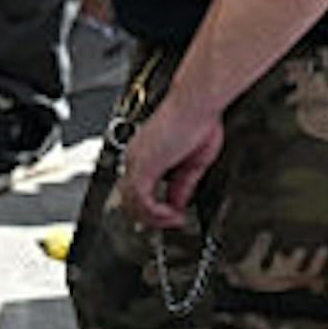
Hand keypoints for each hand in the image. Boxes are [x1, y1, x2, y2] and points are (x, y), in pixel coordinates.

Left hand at [119, 94, 222, 229]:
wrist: (198, 104)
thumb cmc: (198, 122)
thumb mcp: (192, 163)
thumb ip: (182, 186)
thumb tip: (178, 205)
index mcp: (144, 153)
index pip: (137, 190)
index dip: (152, 209)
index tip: (172, 216)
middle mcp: (135, 157)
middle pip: (129, 200)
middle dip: (151, 218)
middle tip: (172, 224)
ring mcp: (137, 161)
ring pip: (132, 204)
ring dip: (154, 219)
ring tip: (175, 221)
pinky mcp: (144, 164)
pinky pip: (142, 200)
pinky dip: (157, 213)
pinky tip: (174, 214)